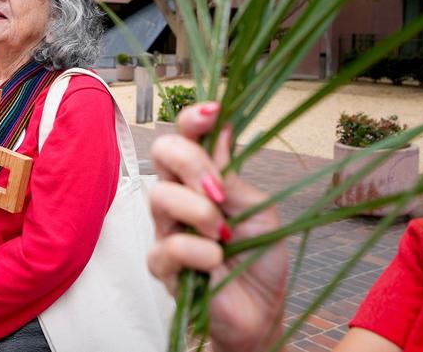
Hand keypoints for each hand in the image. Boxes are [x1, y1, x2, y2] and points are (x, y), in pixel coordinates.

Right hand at [148, 103, 286, 351]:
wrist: (261, 309)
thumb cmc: (260, 257)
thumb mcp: (259, 208)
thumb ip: (233, 174)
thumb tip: (223, 129)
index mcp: (204, 177)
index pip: (185, 135)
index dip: (193, 118)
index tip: (214, 114)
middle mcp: (179, 195)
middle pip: (163, 152)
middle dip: (191, 162)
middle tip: (220, 190)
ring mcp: (166, 228)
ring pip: (160, 196)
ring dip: (199, 211)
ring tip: (223, 234)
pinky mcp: (161, 264)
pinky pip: (168, 246)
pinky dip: (199, 252)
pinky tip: (216, 261)